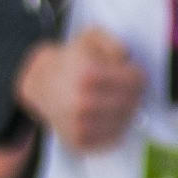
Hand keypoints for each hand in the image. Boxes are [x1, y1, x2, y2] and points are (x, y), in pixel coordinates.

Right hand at [15, 25, 146, 154]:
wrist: (40, 83)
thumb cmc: (71, 59)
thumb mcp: (90, 37)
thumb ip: (113, 40)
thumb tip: (125, 57)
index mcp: (88, 74)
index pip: (135, 80)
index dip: (137, 75)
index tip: (132, 74)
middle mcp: (82, 102)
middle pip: (132, 102)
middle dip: (135, 94)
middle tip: (127, 89)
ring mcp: (79, 125)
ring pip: (125, 123)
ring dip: (126, 112)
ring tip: (117, 102)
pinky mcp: (77, 141)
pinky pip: (111, 140)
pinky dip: (116, 130)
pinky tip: (108, 117)